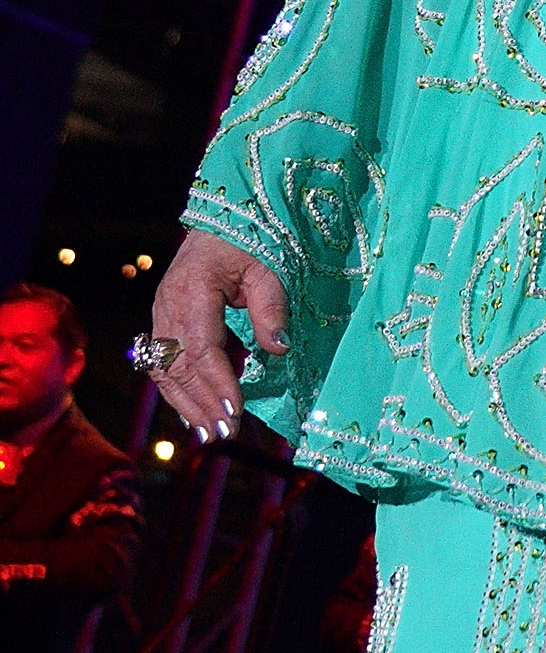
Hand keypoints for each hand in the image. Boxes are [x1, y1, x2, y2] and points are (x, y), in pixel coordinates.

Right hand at [148, 230, 288, 439]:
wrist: (218, 219)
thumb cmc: (247, 239)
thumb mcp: (267, 268)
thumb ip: (271, 308)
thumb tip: (279, 349)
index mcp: (192, 290)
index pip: (201, 348)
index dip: (218, 381)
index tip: (236, 408)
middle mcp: (167, 306)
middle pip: (177, 366)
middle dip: (201, 403)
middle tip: (224, 433)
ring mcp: (160, 314)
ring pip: (164, 370)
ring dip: (186, 404)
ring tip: (209, 434)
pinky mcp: (163, 321)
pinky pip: (163, 363)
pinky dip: (178, 391)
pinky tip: (193, 413)